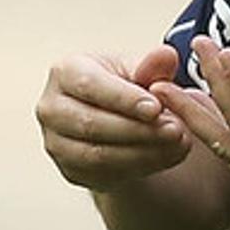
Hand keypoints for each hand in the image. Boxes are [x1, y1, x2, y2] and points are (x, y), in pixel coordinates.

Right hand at [36, 46, 191, 190]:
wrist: (116, 118)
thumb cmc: (125, 85)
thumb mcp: (138, 68)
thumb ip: (152, 64)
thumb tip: (166, 56)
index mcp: (65, 72)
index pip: (90, 86)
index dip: (124, 99)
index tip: (156, 108)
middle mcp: (52, 108)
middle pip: (92, 124)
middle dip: (138, 129)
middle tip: (176, 129)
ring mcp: (57, 143)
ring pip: (98, 155)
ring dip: (143, 152)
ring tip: (178, 143)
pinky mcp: (71, 170)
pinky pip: (105, 174)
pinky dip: (141, 167)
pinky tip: (169, 156)